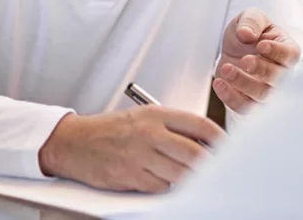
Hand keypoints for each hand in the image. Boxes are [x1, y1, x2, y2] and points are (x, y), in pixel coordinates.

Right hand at [38, 106, 224, 192]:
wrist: (75, 142)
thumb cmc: (111, 130)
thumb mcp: (143, 117)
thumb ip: (172, 127)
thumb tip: (204, 142)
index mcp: (156, 114)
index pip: (199, 125)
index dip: (219, 139)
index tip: (227, 147)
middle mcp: (150, 133)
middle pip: (195, 153)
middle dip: (210, 164)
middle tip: (218, 169)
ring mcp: (141, 156)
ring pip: (181, 174)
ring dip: (190, 178)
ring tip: (193, 177)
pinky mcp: (131, 177)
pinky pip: (162, 187)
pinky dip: (167, 187)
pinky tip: (164, 180)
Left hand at [213, 7, 300, 112]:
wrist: (233, 48)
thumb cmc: (248, 30)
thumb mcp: (250, 16)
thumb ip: (251, 21)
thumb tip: (246, 34)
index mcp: (287, 50)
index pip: (290, 55)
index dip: (277, 52)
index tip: (261, 45)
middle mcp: (282, 74)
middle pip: (278, 79)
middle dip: (261, 70)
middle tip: (244, 60)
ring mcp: (268, 91)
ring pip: (262, 96)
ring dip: (243, 84)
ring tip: (225, 69)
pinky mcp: (250, 102)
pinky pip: (245, 107)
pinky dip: (231, 98)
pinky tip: (218, 83)